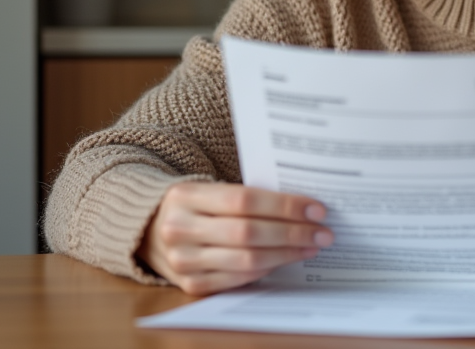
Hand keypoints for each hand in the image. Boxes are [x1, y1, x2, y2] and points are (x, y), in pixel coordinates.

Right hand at [136, 182, 332, 294]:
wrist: (150, 229)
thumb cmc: (197, 204)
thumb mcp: (211, 188)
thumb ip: (248, 195)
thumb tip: (304, 206)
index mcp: (186, 195)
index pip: (244, 200)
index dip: (284, 206)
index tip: (317, 209)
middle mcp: (179, 229)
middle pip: (248, 233)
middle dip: (293, 233)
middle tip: (324, 232)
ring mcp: (182, 261)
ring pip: (246, 261)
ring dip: (286, 255)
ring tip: (312, 246)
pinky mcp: (189, 285)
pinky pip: (238, 279)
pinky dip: (266, 270)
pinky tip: (286, 260)